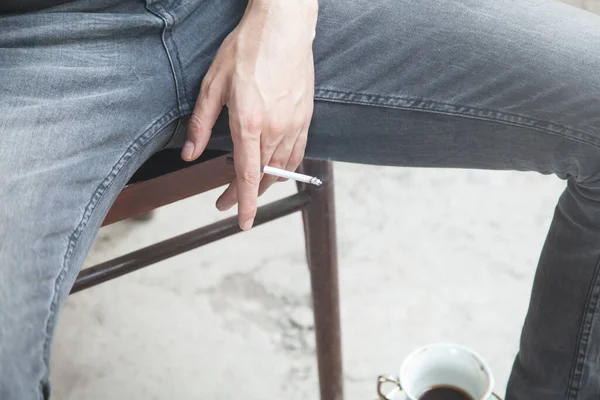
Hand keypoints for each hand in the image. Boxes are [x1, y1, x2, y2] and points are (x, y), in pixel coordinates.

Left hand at [182, 0, 317, 230]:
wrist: (283, 27)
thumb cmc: (247, 50)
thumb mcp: (213, 84)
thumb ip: (202, 124)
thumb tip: (190, 153)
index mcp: (248, 123)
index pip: (246, 175)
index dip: (243, 203)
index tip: (241, 222)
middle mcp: (274, 129)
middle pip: (263, 176)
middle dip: (246, 194)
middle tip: (228, 202)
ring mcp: (293, 124)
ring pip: (282, 167)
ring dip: (266, 183)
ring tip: (250, 188)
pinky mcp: (305, 117)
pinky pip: (298, 152)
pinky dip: (286, 166)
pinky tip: (277, 169)